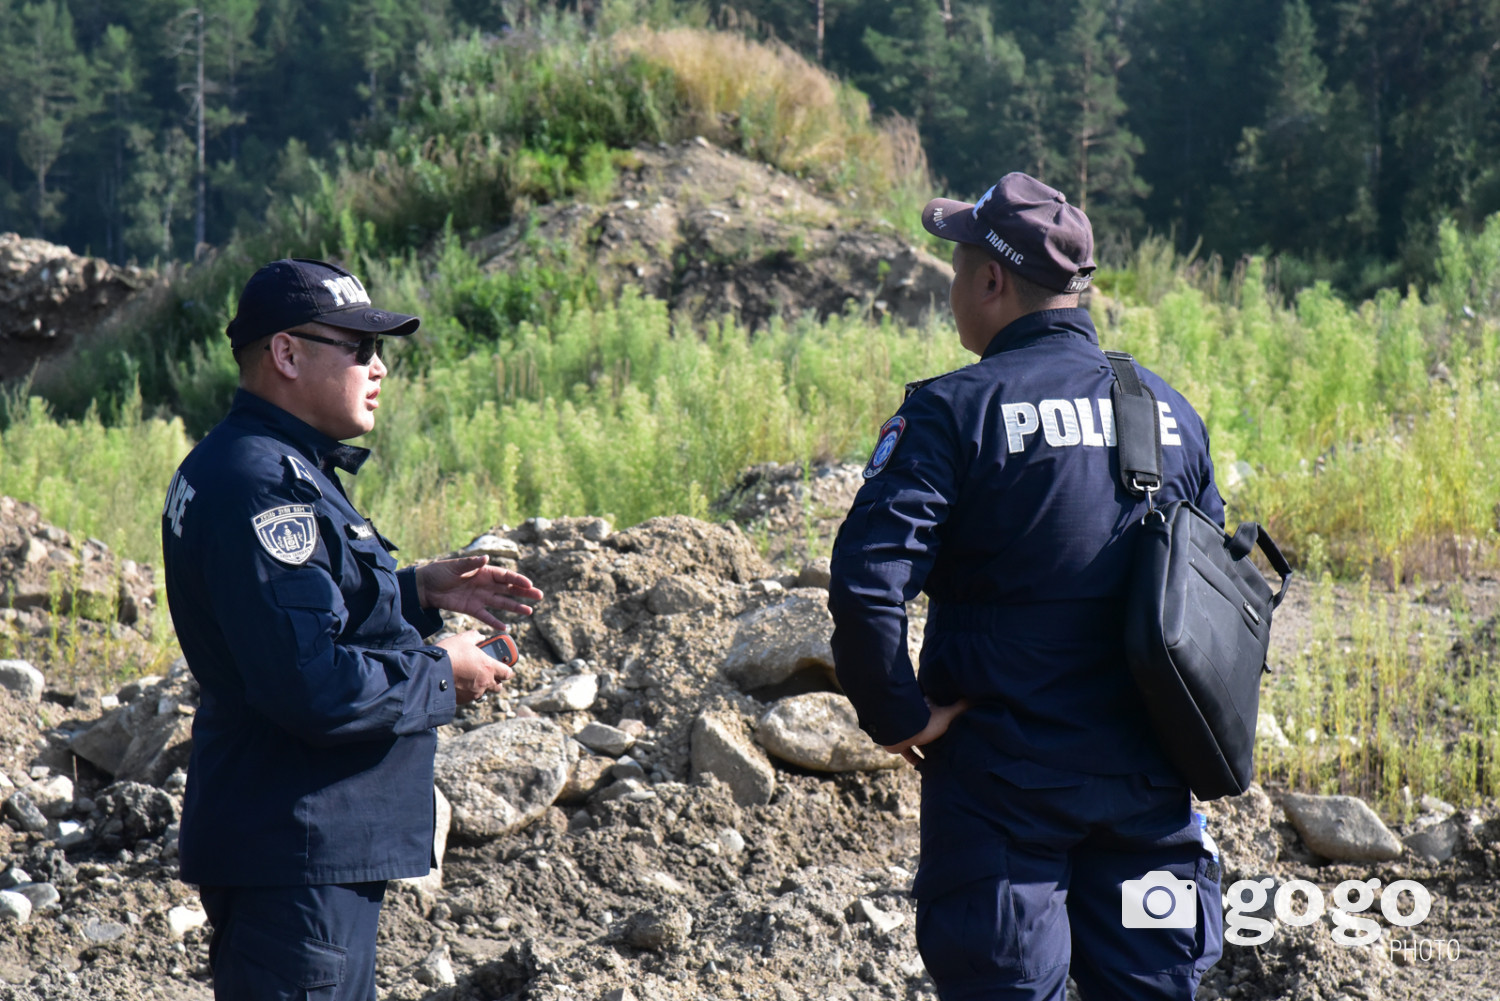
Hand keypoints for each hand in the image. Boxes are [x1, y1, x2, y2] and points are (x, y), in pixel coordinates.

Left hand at [415, 556, 543, 630]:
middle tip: (539, 596)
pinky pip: (486, 616)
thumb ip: (471, 564)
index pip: (505, 576)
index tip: (530, 584)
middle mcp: (485, 585)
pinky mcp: (472, 609)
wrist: (426, 587)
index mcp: (484, 571)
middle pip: (509, 589)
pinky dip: (495, 622)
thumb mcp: (455, 566)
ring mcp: (480, 597)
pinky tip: (505, 627)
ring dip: (515, 607)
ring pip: (501, 603)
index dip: (518, 580)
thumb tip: (485, 558)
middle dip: (524, 592)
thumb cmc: (440, 572)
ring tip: (529, 612)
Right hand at [438, 629, 512, 704]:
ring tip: (469, 677)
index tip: (503, 666)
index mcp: (489, 667)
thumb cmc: (449, 653)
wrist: (430, 672)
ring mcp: (474, 693)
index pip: (508, 673)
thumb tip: (480, 636)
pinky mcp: (463, 700)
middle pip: (498, 686)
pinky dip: (467, 692)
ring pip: (483, 692)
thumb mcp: (462, 639)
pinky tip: (458, 683)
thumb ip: (475, 637)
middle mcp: (484, 682)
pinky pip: (469, 697)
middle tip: (486, 672)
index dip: (507, 669)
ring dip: (480, 686)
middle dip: (495, 680)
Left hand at [882, 698, 970, 766]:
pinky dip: (915, 760)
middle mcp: (916, 719)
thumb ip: (961, 708)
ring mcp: (907, 732)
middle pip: (928, 727)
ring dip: (926, 749)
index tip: (953, 722)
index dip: (944, 713)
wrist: (899, 732)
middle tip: (949, 744)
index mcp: (926, 709)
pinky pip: (909, 753)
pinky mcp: (900, 744)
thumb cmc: (925, 722)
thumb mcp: (947, 715)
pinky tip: (924, 767)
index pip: (936, 709)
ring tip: (940, 758)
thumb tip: (975, 698)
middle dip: (936, 735)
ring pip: (918, 741)